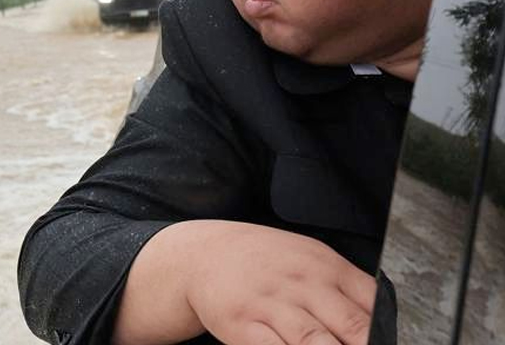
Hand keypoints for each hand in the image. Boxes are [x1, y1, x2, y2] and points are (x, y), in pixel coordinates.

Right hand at [183, 221, 375, 344]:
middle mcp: (303, 284)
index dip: (386, 335)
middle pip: (354, 328)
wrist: (203, 254)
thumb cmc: (262, 261)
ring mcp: (272, 305)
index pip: (374, 305)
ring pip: (317, 344)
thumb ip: (344, 289)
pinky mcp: (243, 325)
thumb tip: (381, 326)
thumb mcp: (307, 259)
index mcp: (326, 266)